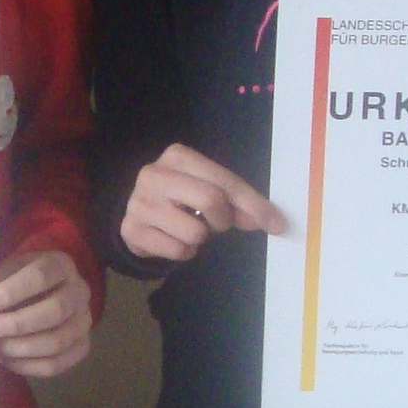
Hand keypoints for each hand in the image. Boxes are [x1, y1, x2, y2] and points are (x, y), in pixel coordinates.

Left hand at [0, 249, 93, 377]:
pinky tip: (9, 360)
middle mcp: (79, 292)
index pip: (41, 275)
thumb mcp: (7, 272)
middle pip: (56, 310)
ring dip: (21, 348)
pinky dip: (29, 366)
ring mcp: (84, 321)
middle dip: (17, 323)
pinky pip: (57, 364)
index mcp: (60, 265)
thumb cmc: (17, 281)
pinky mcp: (81, 346)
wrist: (40, 293)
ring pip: (57, 341)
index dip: (12, 291)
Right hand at [119, 144, 284, 266]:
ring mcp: (139, 202)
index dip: (254, 204)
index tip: (276, 224)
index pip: (225, 181)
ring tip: (189, 228)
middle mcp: (154, 174)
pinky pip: (178, 250)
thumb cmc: (180, 198)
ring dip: (201, 238)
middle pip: (211, 200)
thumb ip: (238, 202)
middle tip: (218, 224)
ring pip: (195, 231)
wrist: (139, 214)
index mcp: (177, 156)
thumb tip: (270, 221)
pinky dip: (184, 251)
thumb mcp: (209, 190)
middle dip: (223, 220)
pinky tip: (172, 238)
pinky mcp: (131, 230)